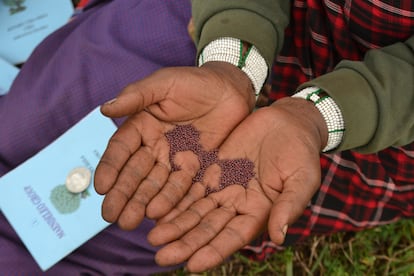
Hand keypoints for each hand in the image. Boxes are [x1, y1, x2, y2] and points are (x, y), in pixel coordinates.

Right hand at [94, 62, 254, 229]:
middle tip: (111, 216)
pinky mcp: (195, 168)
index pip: (121, 150)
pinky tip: (159, 218)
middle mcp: (154, 146)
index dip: (111, 168)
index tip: (102, 187)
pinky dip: (171, 202)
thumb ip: (137, 96)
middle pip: (135, 173)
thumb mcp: (164, 83)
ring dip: (142, 204)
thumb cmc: (195, 81)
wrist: (230, 90)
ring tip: (130, 223)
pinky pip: (181, 188)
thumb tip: (105, 109)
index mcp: (142, 126)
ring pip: (155, 185)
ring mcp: (174, 159)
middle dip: (123, 195)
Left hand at [148, 97, 326, 271]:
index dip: (214, 251)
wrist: (288, 124)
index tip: (192, 265)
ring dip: (174, 224)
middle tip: (160, 256)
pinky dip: (174, 197)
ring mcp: (223, 188)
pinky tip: (156, 207)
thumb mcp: (302, 179)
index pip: (233, 238)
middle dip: (185, 243)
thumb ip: (289, 206)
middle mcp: (236, 205)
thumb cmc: (301, 154)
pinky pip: (190, 185)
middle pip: (207, 228)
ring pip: (194, 209)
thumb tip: (278, 235)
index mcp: (258, 213)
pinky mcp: (212, 169)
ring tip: (151, 236)